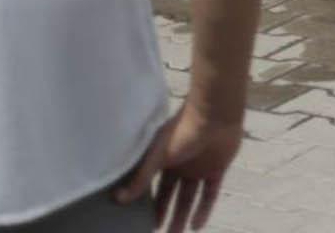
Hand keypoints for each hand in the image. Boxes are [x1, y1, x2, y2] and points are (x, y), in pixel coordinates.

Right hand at [114, 103, 241, 232]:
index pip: (154, 185)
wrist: (214, 114)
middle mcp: (181, 164)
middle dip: (166, 213)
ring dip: (183, 216)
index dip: (150, 202)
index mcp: (164, 158)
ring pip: (190, 197)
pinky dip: (204, 210)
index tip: (142, 221)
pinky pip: (210, 194)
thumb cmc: (181, 130)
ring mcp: (199, 167)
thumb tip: (117, 199)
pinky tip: (196, 227)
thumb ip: (140, 178)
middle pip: (172, 194)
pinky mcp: (217, 169)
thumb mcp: (157, 156)